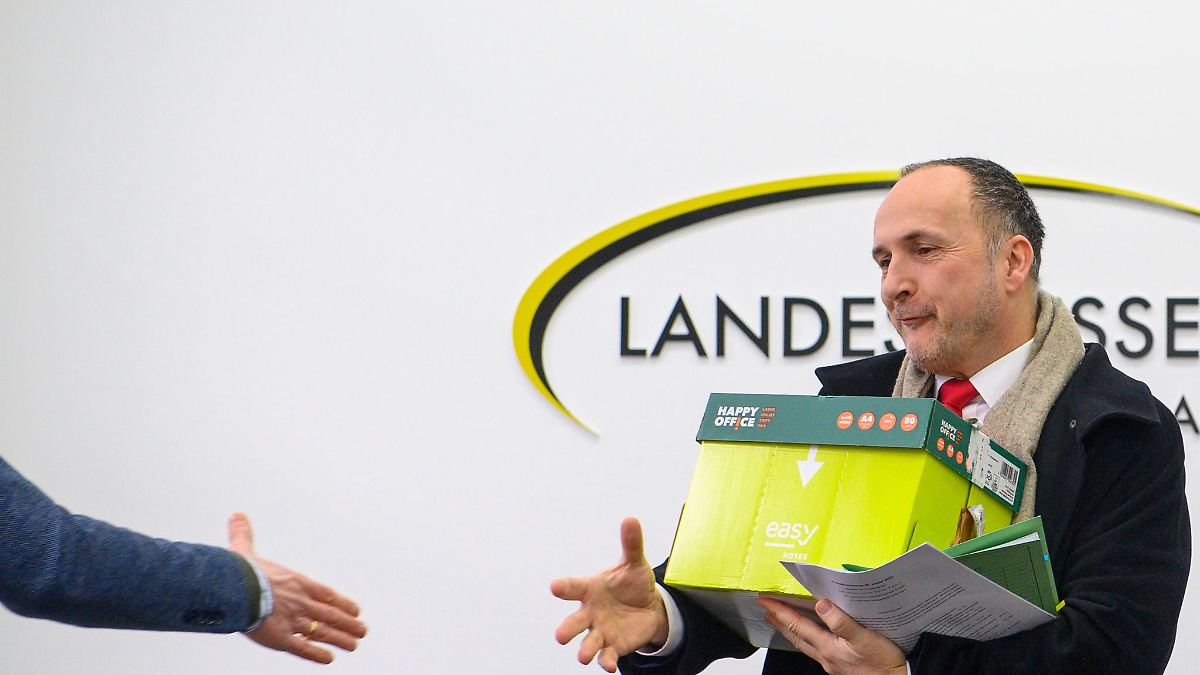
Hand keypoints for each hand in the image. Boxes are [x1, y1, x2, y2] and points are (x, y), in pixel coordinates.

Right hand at [227, 513, 367, 663]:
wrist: (234, 589)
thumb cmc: (240, 570)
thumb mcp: (245, 550)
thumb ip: (244, 535)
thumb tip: (237, 516)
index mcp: (296, 582)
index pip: (326, 594)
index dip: (342, 603)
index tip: (356, 610)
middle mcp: (299, 602)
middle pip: (330, 615)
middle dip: (348, 624)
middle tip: (362, 631)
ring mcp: (292, 621)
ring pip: (322, 632)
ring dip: (339, 639)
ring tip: (354, 645)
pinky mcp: (280, 638)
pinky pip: (303, 648)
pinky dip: (316, 654)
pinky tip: (328, 659)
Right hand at [551, 517, 668, 672]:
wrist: (647, 605)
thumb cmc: (631, 581)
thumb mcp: (634, 562)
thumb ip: (631, 543)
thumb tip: (631, 518)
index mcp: (590, 589)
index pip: (573, 587)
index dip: (564, 587)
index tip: (554, 587)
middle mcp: (590, 612)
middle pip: (574, 622)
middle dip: (567, 629)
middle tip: (560, 636)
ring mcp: (600, 631)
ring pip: (588, 643)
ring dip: (585, 650)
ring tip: (583, 657)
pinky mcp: (613, 646)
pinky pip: (607, 656)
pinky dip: (607, 661)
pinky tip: (609, 665)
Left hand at [759, 597, 905, 674]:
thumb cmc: (883, 663)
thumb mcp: (864, 638)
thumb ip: (842, 622)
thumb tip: (820, 604)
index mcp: (828, 647)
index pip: (797, 625)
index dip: (780, 612)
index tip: (765, 601)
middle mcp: (826, 656)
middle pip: (796, 636)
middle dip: (780, 622)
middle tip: (766, 610)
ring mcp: (832, 662)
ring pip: (804, 644)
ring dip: (791, 631)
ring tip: (781, 622)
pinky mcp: (841, 665)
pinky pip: (816, 649)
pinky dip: (807, 639)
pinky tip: (811, 637)